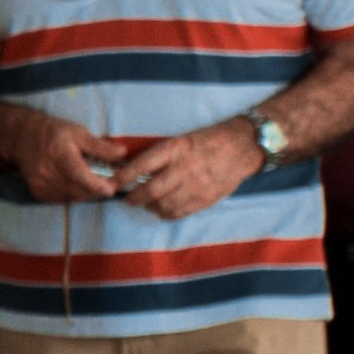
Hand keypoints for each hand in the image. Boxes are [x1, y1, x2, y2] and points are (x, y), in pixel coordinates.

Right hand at [2, 116, 126, 208]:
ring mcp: (41, 184)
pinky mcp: (38, 193)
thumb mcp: (78, 133)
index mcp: (60, 155)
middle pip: (80, 191)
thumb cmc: (53, 133)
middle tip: (106, 183)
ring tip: (91, 182)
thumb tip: (122, 153)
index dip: (100, 186)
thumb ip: (100, 146)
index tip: (112, 187)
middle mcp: (48, 172)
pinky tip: (75, 184)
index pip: (82, 177)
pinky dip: (73, 195)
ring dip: (85, 194)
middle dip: (96, 190)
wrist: (22, 138)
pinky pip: (62, 200)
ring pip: (73, 198)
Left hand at [105, 120, 260, 224]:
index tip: (111, 183)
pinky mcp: (204, 200)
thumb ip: (162, 156)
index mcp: (175, 149)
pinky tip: (162, 209)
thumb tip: (136, 170)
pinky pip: (178, 213)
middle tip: (127, 199)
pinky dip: (165, 213)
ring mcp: (195, 187)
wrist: (242, 147)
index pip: (142, 165)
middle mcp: (183, 169)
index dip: (123, 177)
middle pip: (150, 191)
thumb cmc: (209, 140)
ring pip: (163, 205)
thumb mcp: (182, 140)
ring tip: (146, 203)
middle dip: (133, 198)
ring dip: (149, 207)